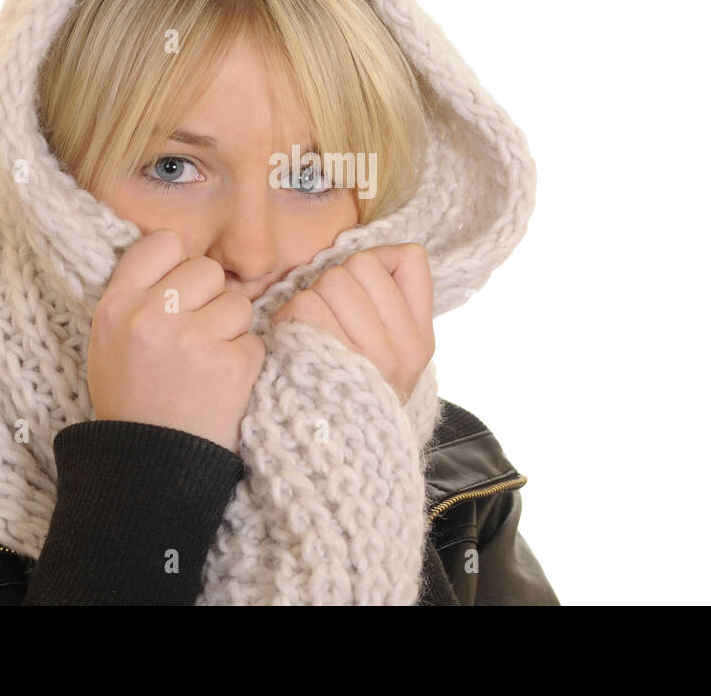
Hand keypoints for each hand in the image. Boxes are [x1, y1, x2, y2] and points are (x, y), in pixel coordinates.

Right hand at [87, 228, 265, 453]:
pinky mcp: (232, 364)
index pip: (163, 242)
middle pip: (207, 269)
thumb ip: (139, 296)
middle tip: (194, 337)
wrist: (150, 468)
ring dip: (231, 331)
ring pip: (237, 303)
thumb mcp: (110, 343)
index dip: (178, 262)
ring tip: (206, 365)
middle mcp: (152, 317)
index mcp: (116, 306)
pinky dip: (245, 362)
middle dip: (209, 298)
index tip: (178, 289)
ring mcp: (193, 340)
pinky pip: (255, 340)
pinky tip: (221, 386)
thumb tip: (182, 254)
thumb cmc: (133, 401)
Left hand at [269, 242, 434, 404]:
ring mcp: (364, 356)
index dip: (376, 264)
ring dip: (309, 300)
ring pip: (329, 281)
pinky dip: (290, 318)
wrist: (334, 458)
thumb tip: (390, 252)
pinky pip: (303, 306)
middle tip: (328, 317)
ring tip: (310, 332)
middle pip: (358, 265)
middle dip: (335, 282)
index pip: (407, 258)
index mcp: (420, 339)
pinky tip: (293, 342)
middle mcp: (400, 348)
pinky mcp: (323, 359)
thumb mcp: (397, 355)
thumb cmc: (354, 393)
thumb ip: (399, 304)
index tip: (361, 291)